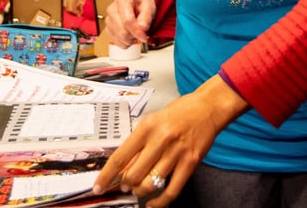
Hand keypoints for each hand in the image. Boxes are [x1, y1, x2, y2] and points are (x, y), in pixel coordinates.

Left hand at [93, 75, 248, 206]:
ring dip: (140, 191)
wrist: (208, 108)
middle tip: (125, 184)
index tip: (99, 186)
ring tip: (139, 189)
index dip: (106, 175)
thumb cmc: (180, 112)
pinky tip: (153, 203)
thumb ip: (139, 142)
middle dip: (126, 184)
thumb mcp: (153, 120)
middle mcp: (161, 140)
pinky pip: (171, 190)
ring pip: (150, 184)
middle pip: (134, 174)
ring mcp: (176, 153)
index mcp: (147, 127)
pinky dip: (159, 202)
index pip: (120, 157)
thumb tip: (123, 167)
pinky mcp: (190, 163)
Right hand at [106, 0, 154, 47]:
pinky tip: (131, 34)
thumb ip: (147, 17)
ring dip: (131, 39)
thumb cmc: (140, 2)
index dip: (137, 31)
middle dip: (135, 36)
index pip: (127, 20)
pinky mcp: (108, 30)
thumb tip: (143, 28)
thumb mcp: (149, 5)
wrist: (134, 0)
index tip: (145, 36)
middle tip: (142, 32)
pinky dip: (127, 42)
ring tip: (136, 30)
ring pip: (120, 38)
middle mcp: (112, 9)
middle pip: (123, 32)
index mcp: (122, 0)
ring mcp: (108, 20)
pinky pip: (118, 43)